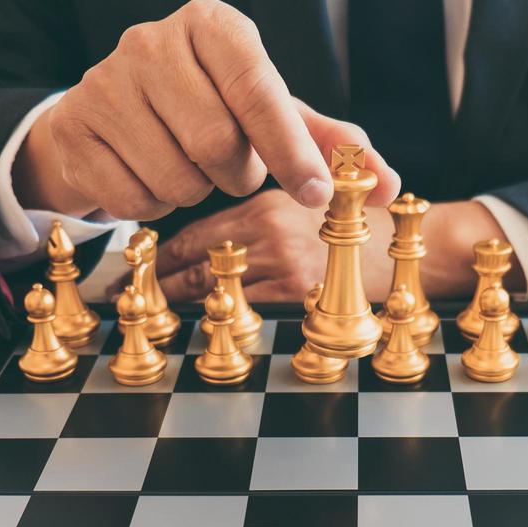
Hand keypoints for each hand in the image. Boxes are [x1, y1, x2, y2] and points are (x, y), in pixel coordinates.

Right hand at [12, 0, 398, 219]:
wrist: (108, 118)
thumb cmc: (208, 112)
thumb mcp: (272, 118)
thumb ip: (330, 146)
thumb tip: (389, 186)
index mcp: (211, 25)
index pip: (259, 89)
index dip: (291, 150)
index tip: (318, 194)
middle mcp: (152, 41)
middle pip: (217, 143)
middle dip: (235, 174)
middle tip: (229, 165)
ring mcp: (104, 82)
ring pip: (176, 177)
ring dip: (194, 191)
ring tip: (186, 165)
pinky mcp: (74, 127)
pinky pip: (134, 199)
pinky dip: (152, 205)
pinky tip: (147, 175)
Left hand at [115, 191, 519, 303]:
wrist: (406, 246)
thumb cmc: (356, 229)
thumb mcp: (300, 205)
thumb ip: (258, 213)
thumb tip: (208, 246)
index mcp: (265, 202)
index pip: (196, 232)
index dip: (160, 252)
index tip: (135, 266)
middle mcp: (267, 227)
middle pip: (192, 259)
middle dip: (154, 279)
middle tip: (121, 293)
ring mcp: (281, 260)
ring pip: (212, 286)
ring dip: (176, 302)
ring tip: (145, 312)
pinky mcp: (296, 290)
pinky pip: (243, 308)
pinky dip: (217, 316)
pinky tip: (199, 324)